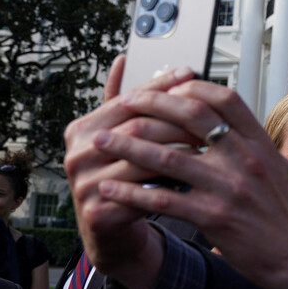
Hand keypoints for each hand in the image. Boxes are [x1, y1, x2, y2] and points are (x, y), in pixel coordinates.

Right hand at [64, 57, 196, 288]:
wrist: (109, 230)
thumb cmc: (123, 174)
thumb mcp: (121, 135)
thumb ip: (126, 102)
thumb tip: (123, 59)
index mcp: (81, 129)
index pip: (127, 99)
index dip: (161, 85)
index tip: (190, 73)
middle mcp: (77, 154)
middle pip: (138, 127)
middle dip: (178, 120)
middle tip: (210, 117)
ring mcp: (84, 185)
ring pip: (145, 159)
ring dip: (182, 151)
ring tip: (209, 146)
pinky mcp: (99, 213)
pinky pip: (146, 193)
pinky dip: (174, 183)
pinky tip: (197, 177)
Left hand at [89, 80, 287, 288]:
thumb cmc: (286, 214)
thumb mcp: (277, 167)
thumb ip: (250, 143)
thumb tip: (225, 123)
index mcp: (260, 143)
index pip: (224, 98)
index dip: (191, 87)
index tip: (166, 86)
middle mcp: (245, 159)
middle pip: (192, 115)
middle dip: (152, 104)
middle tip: (126, 103)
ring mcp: (229, 187)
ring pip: (168, 156)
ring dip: (128, 145)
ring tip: (101, 140)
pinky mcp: (214, 218)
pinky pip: (163, 200)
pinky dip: (131, 193)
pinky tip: (110, 189)